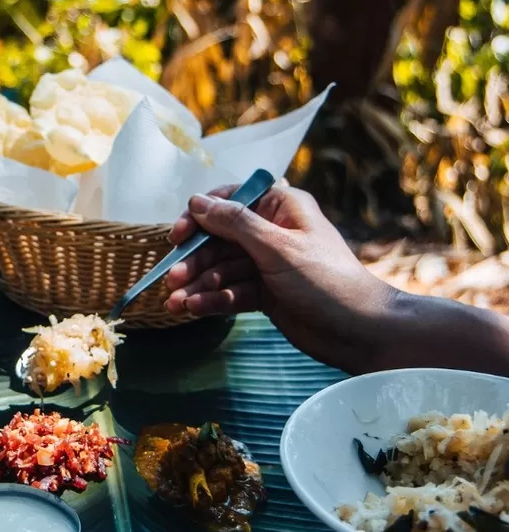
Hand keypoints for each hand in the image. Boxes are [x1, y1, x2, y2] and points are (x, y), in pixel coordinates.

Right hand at [164, 185, 397, 372]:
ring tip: (176, 303)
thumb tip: (197, 201)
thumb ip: (235, 223)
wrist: (360, 330)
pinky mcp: (264, 293)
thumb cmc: (326, 280)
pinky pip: (230, 291)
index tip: (177, 236)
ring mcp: (266, 264)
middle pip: (219, 240)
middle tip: (173, 280)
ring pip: (221, 269)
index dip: (199, 217)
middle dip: (195, 261)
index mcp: (280, 207)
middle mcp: (271, 232)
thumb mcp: (277, 247)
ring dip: (198, 285)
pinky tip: (194, 309)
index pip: (229, 202)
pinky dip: (212, 300)